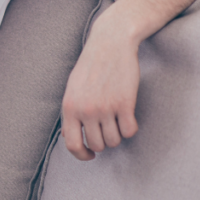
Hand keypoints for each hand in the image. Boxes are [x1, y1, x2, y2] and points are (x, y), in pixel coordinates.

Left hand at [60, 11, 140, 160]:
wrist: (110, 44)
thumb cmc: (90, 67)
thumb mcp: (72, 89)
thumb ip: (71, 113)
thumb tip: (68, 138)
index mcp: (69, 107)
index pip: (72, 145)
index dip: (82, 155)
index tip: (90, 155)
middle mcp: (86, 110)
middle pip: (97, 145)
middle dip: (103, 142)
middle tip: (107, 130)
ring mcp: (105, 108)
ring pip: (114, 140)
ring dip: (117, 134)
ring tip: (116, 120)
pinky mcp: (125, 103)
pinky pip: (130, 131)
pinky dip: (131, 128)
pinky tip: (127, 117)